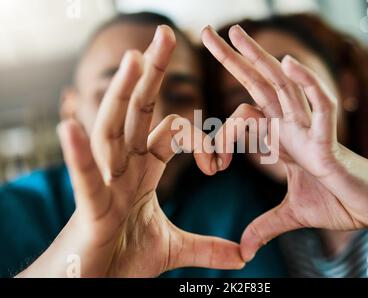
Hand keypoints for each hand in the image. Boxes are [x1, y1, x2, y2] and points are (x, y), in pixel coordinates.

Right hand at [19, 25, 243, 277]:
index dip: (202, 141)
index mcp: (143, 171)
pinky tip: (70, 128)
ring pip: (112, 131)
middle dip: (151, 74)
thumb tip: (243, 255)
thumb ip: (208, 247)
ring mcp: (105, 183)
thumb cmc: (124, 260)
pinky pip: (83, 178)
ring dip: (121, 95)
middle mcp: (123, 168)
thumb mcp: (174, 249)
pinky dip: (79, 156)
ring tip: (132, 59)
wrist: (96, 287)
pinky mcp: (90, 209)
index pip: (172, 133)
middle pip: (138, 113)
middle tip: (165, 35)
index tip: (220, 165)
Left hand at [202, 25, 367, 261]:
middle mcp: (294, 128)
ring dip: (260, 58)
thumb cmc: (341, 203)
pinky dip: (306, 85)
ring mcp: (312, 131)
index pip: (245, 116)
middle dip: (235, 60)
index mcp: (282, 140)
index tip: (212, 168)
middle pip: (260, 86)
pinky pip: (319, 107)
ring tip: (237, 32)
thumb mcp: (293, 215)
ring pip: (283, 87)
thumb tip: (243, 249)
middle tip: (208, 33)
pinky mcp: (331, 144)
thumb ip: (266, 225)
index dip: (221, 136)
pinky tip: (287, 63)